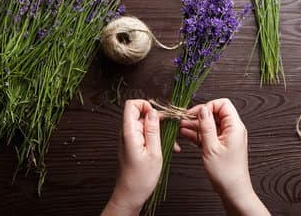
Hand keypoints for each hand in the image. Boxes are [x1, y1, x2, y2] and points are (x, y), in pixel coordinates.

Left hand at [102, 99, 162, 215]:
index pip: (131, 105)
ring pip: (145, 125)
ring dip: (160, 130)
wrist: (130, 196)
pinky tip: (168, 148)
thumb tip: (154, 112)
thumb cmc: (141, 179)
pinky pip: (145, 135)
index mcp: (129, 133)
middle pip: (140, 114)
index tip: (158, 115)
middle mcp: (127, 134)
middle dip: (157, 119)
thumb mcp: (153, 152)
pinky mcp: (133, 146)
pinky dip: (156, 139)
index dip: (146, 105)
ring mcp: (129, 140)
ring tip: (172, 142)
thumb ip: (153, 130)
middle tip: (171, 128)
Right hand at [180, 98, 269, 215]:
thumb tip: (202, 109)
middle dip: (199, 115)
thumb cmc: (226, 173)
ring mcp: (228, 137)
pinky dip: (199, 133)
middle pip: (216, 113)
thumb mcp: (211, 147)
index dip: (208, 106)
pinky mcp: (222, 144)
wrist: (233, 191)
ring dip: (196, 125)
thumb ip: (206, 126)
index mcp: (235, 127)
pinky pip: (210, 134)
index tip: (195, 114)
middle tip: (184, 120)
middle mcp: (233, 129)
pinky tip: (187, 134)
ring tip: (181, 127)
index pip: (223, 104)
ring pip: (211, 124)